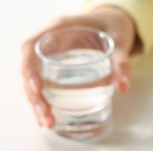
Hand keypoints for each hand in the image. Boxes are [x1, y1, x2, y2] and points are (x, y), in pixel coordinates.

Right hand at [21, 7, 135, 126]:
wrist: (113, 24)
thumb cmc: (113, 28)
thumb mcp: (120, 41)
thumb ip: (121, 62)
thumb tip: (123, 87)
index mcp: (58, 29)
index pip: (30, 47)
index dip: (29, 69)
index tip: (37, 90)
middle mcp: (49, 42)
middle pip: (30, 69)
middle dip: (34, 96)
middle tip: (47, 119)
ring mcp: (50, 55)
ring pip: (34, 80)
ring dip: (37, 103)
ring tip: (48, 124)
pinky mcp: (55, 66)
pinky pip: (43, 83)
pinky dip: (44, 100)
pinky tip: (47, 118)